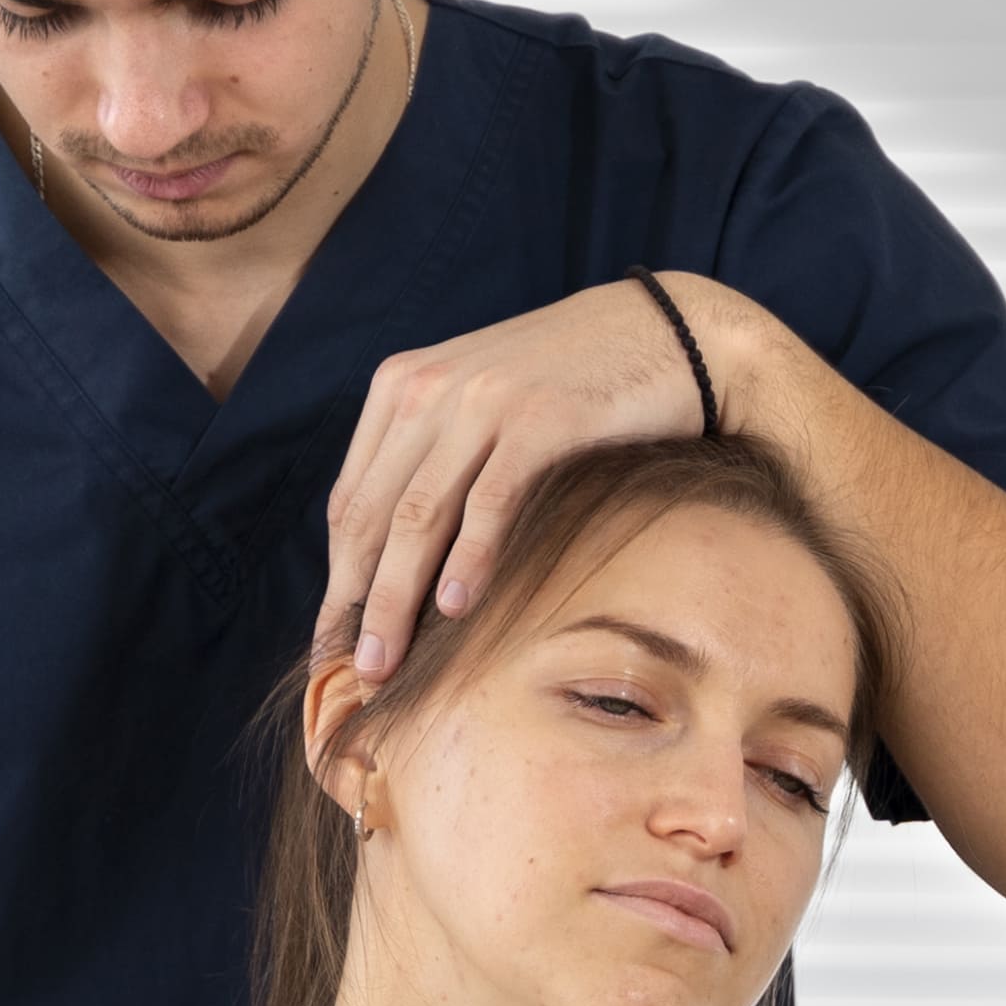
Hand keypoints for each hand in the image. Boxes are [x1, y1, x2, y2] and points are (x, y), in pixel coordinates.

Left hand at [314, 276, 785, 684]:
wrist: (670, 334)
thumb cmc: (575, 385)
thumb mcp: (483, 406)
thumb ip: (434, 459)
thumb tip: (396, 562)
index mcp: (402, 387)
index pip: (349, 501)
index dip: (337, 578)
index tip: (334, 639)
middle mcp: (430, 388)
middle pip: (372, 516)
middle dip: (355, 602)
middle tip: (353, 671)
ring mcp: (483, 400)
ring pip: (418, 516)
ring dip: (395, 598)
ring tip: (386, 659)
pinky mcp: (541, 417)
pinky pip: (489, 501)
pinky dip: (468, 558)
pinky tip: (455, 608)